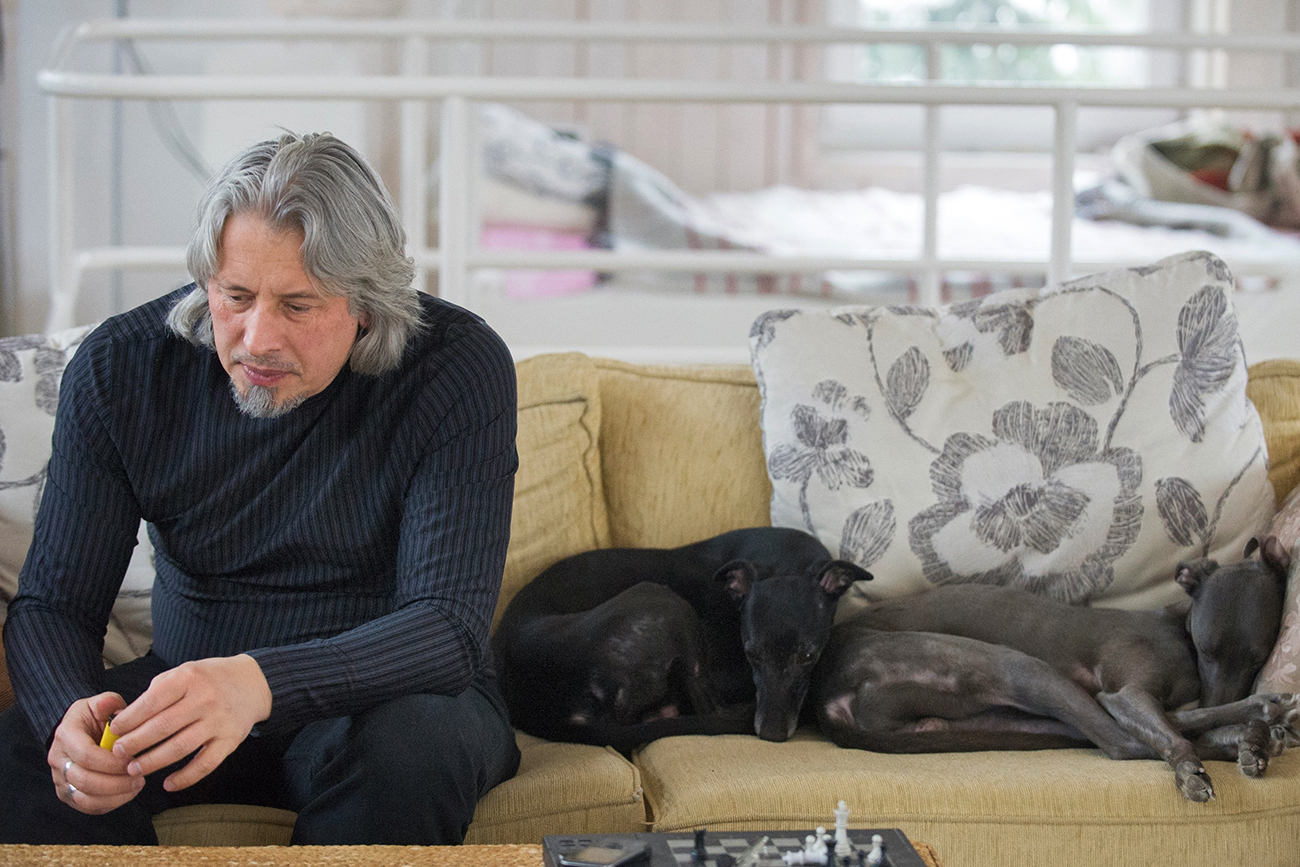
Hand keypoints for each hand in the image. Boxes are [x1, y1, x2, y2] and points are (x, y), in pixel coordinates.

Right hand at [49, 691, 141, 814]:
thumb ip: (108, 702)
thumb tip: (109, 704)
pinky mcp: (69, 794)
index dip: (112, 762)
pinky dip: (111, 803)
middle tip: (140, 776)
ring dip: (115, 795)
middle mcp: (59, 760)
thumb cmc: (95, 717)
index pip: (86, 755)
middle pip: (85, 780)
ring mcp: (61, 780)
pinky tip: (129, 793)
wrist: (80, 731)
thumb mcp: (101, 704)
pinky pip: (88, 806)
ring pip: (85, 798)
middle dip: (116, 781)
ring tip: (137, 784)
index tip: (133, 759)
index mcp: (66, 736)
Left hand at [109, 654, 271, 792]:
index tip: (114, 731)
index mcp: (189, 678)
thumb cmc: (209, 679)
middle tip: (118, 754)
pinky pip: (205, 764)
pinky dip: (185, 778)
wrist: (252, 683)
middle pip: (162, 727)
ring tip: (134, 769)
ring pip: (180, 748)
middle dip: (135, 743)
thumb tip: (126, 720)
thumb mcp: (183, 672)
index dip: (128, 720)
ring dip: (153, 762)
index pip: (151, 702)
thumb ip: (156, 693)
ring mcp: (219, 721)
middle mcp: (205, 698)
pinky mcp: (231, 740)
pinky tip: (168, 784)